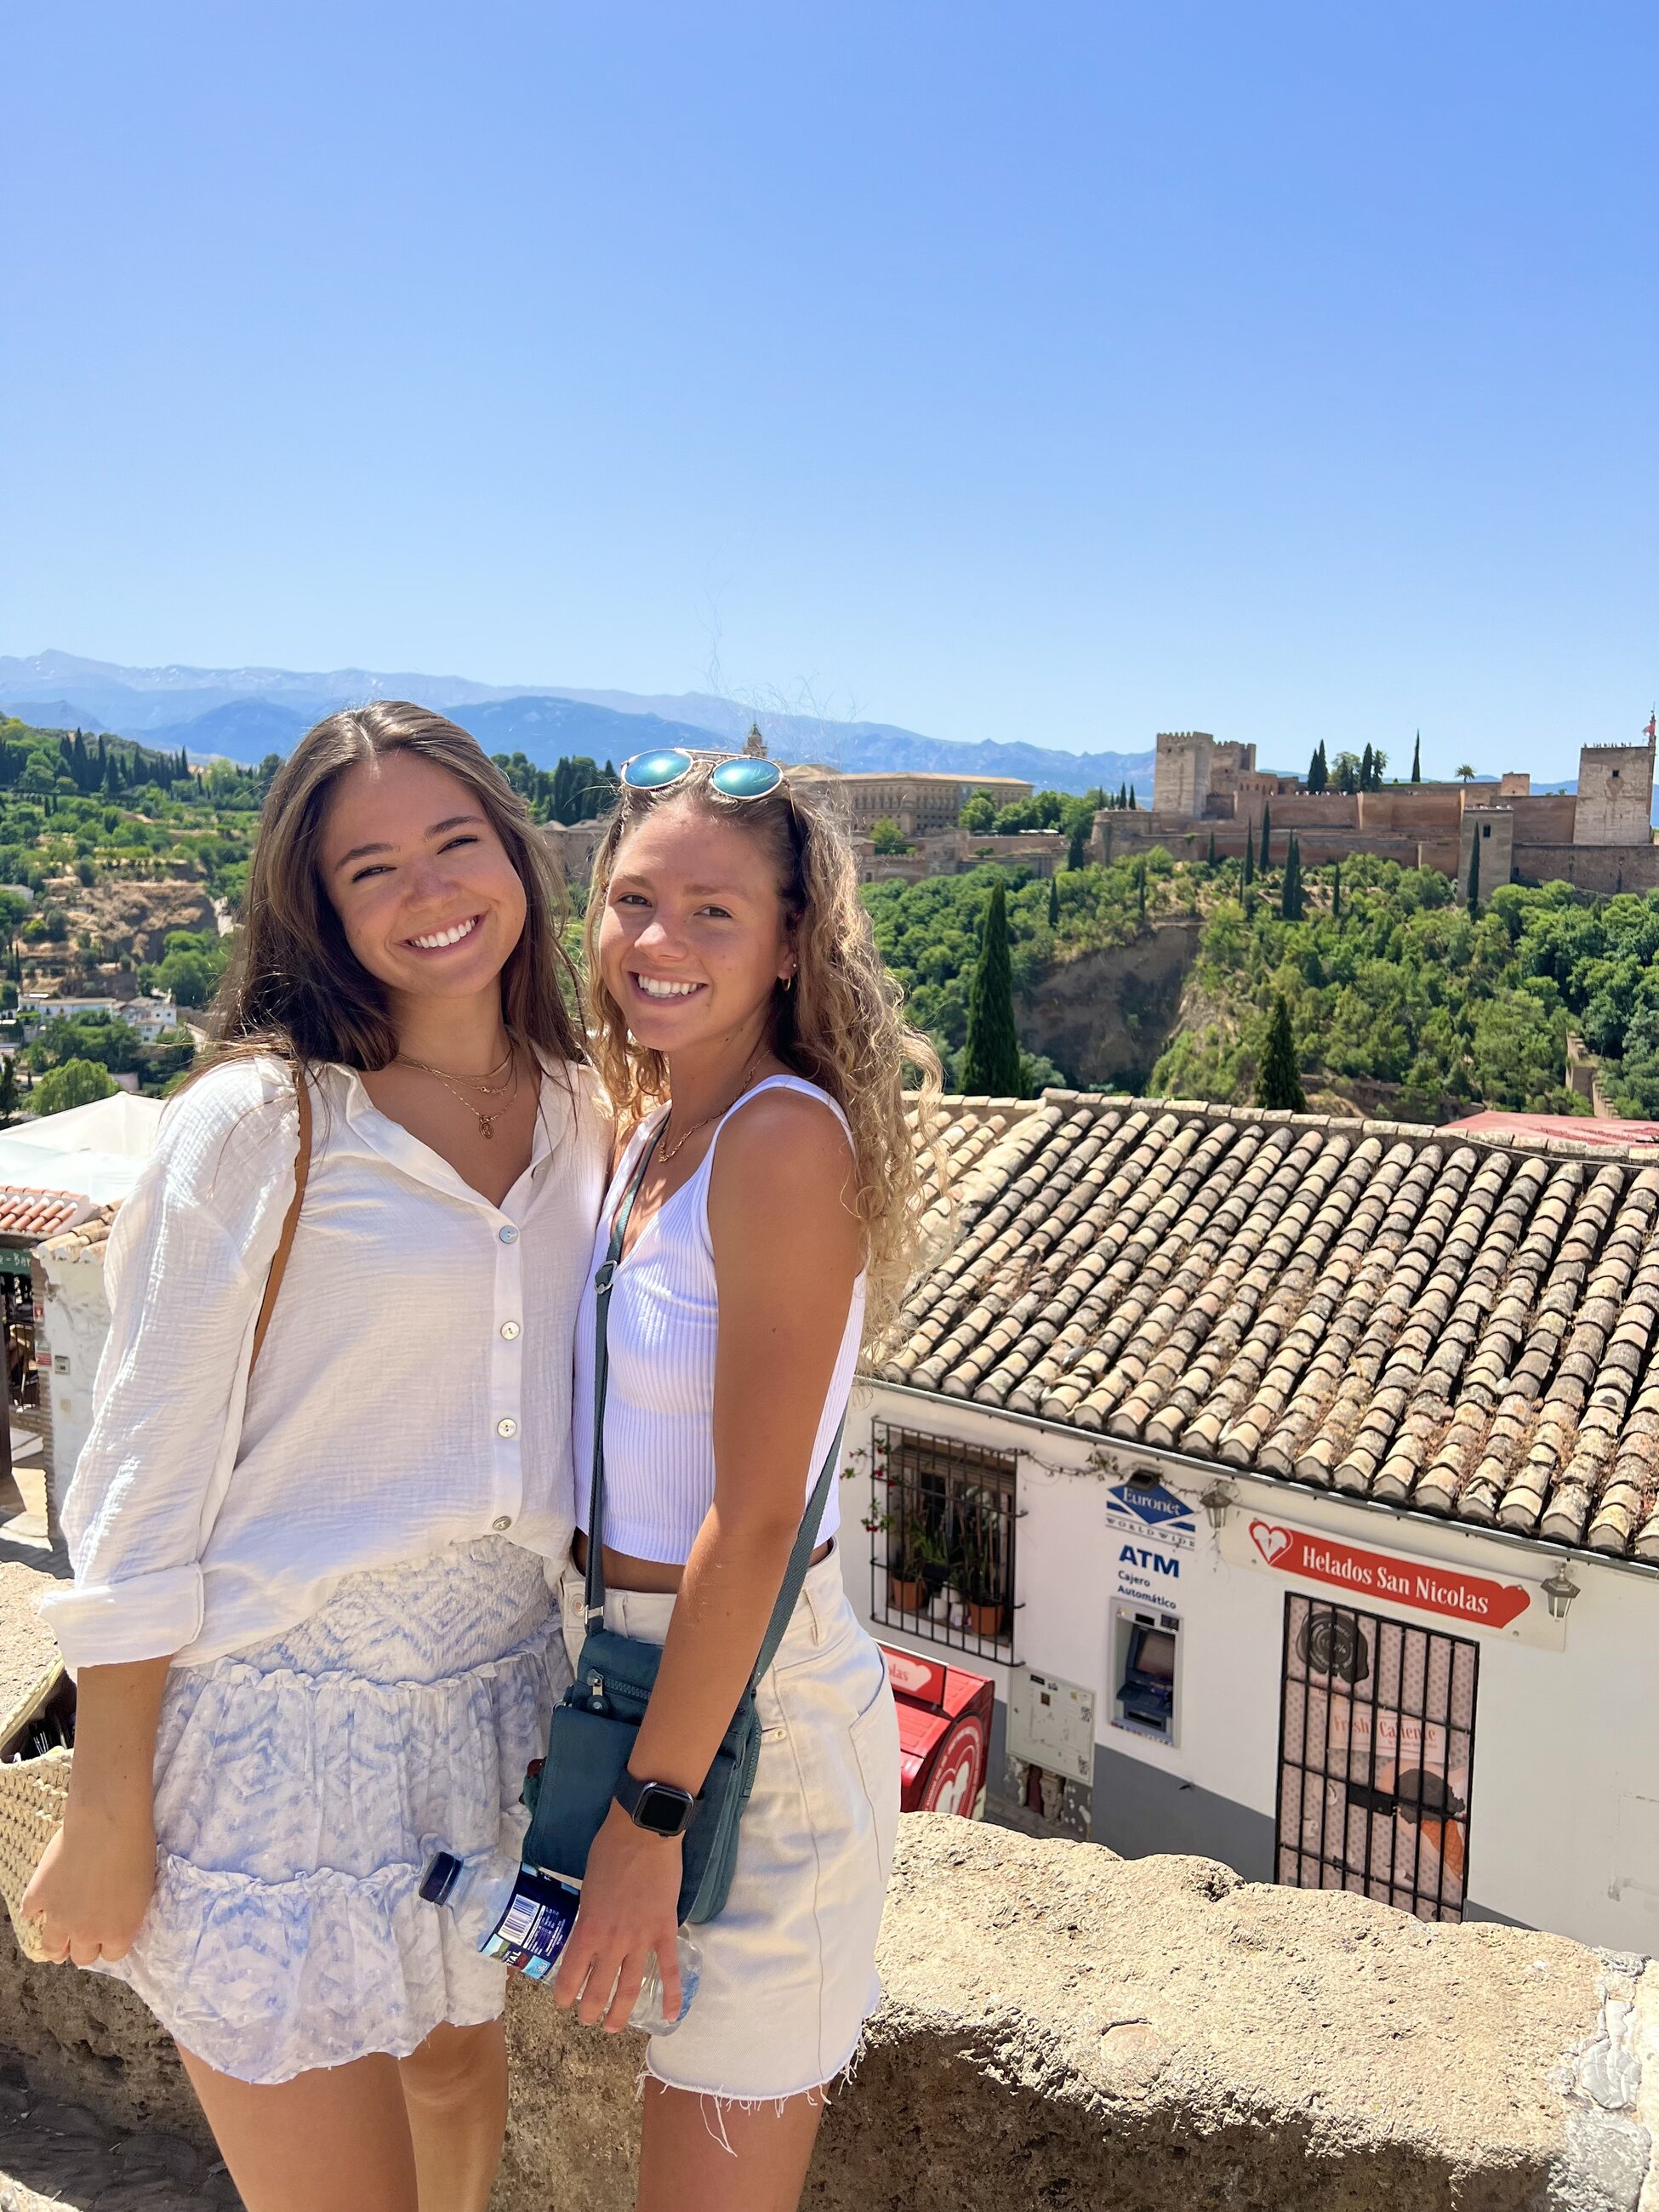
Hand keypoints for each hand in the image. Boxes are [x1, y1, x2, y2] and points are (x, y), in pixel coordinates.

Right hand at [21, 1802, 157, 1966]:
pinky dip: (34, 1909)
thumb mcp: (144, 1889)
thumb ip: (127, 1913)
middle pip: (83, 1957)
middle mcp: (87, 1932)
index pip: (114, 1955)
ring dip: (57, 1943)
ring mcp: (59, 1917)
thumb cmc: (137, 1848)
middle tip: (85, 1932)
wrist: (108, 1822)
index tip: (111, 1932)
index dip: (112, 1943)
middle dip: (85, 1946)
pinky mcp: (38, 1897)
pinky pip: (30, 1913)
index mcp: (119, 1931)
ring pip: (52, 1948)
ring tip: (59, 1936)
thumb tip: (116, 1918)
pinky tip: (39, 1905)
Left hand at [552, 1800, 682, 2031]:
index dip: (565, 1995)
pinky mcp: (665, 1931)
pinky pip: (669, 1969)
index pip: (571, 1975)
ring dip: (620, 2013)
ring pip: (630, 1987)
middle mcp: (613, 1941)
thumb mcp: (587, 1887)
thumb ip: (589, 1916)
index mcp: (588, 1928)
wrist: (644, 1833)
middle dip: (590, 2010)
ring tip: (613, 2028)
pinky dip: (671, 1994)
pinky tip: (670, 2015)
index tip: (563, 2003)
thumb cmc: (609, 1851)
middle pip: (599, 1989)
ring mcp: (641, 1939)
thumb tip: (589, 1932)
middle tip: (587, 2019)